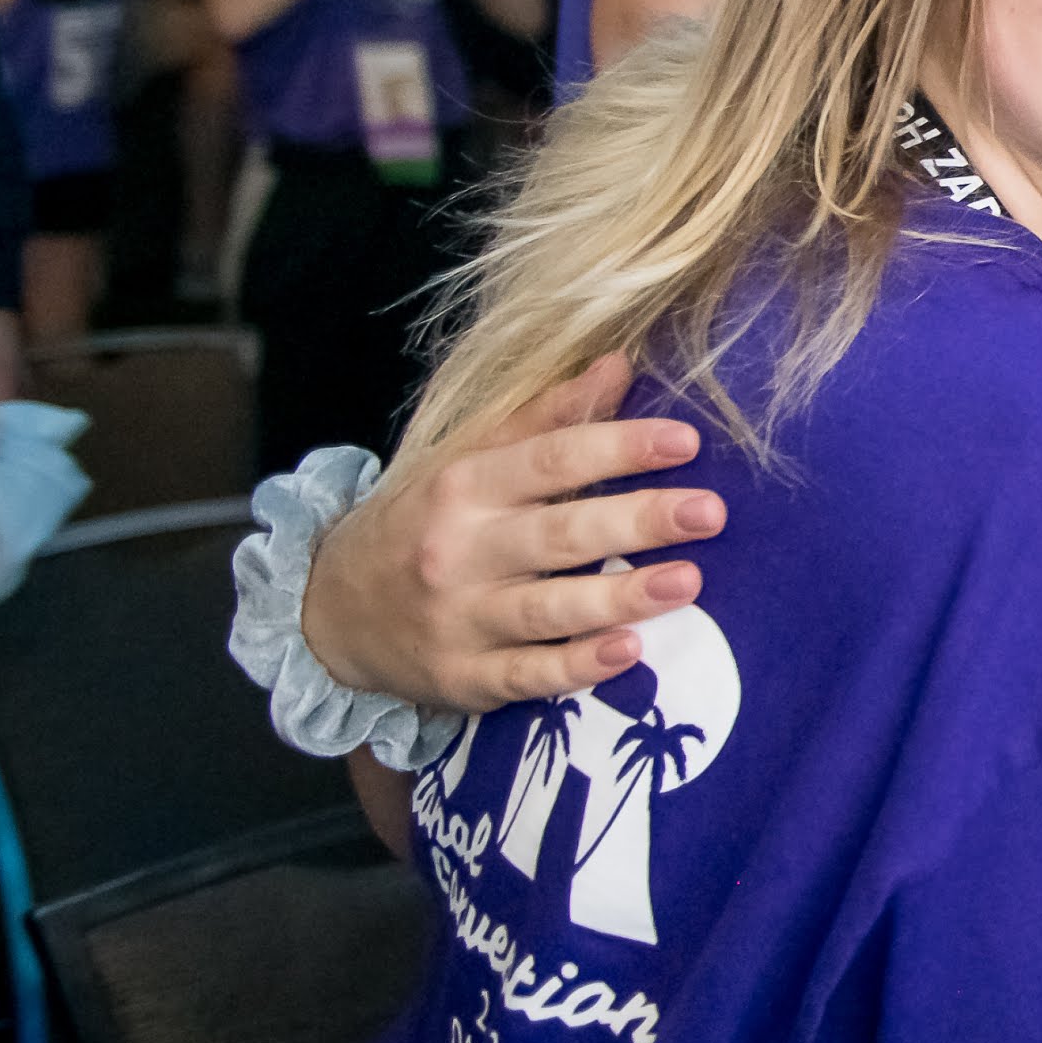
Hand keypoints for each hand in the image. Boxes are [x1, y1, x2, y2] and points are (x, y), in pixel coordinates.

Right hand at [300, 354, 723, 709]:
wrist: (331, 609)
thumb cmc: (425, 522)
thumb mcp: (469, 460)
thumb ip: (545, 418)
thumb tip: (620, 364)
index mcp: (464, 487)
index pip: (550, 459)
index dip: (619, 447)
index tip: (687, 440)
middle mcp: (458, 552)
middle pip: (560, 533)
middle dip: (638, 521)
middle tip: (710, 512)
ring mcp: (459, 620)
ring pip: (549, 607)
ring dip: (621, 595)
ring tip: (689, 581)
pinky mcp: (464, 678)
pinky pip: (527, 675)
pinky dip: (577, 666)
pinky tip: (629, 652)